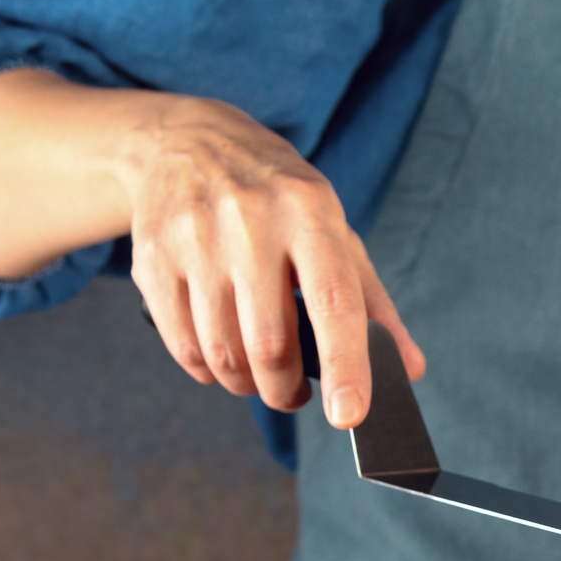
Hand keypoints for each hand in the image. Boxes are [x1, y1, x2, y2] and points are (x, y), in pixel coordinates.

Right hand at [116, 96, 423, 425]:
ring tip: (260, 377)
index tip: (350, 416)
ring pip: (222, 353)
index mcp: (309, 211)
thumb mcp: (335, 233)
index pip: (333, 301)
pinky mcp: (151, 258)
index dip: (346, 366)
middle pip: (269, 343)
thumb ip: (373, 304)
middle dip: (285, 390)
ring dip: (246, 384)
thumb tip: (409, 369)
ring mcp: (193, 238)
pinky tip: (221, 358)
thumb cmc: (278, 199)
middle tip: (293, 395)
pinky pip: (182, 346)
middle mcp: (248, 221)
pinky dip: (207, 371)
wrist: (189, 143)